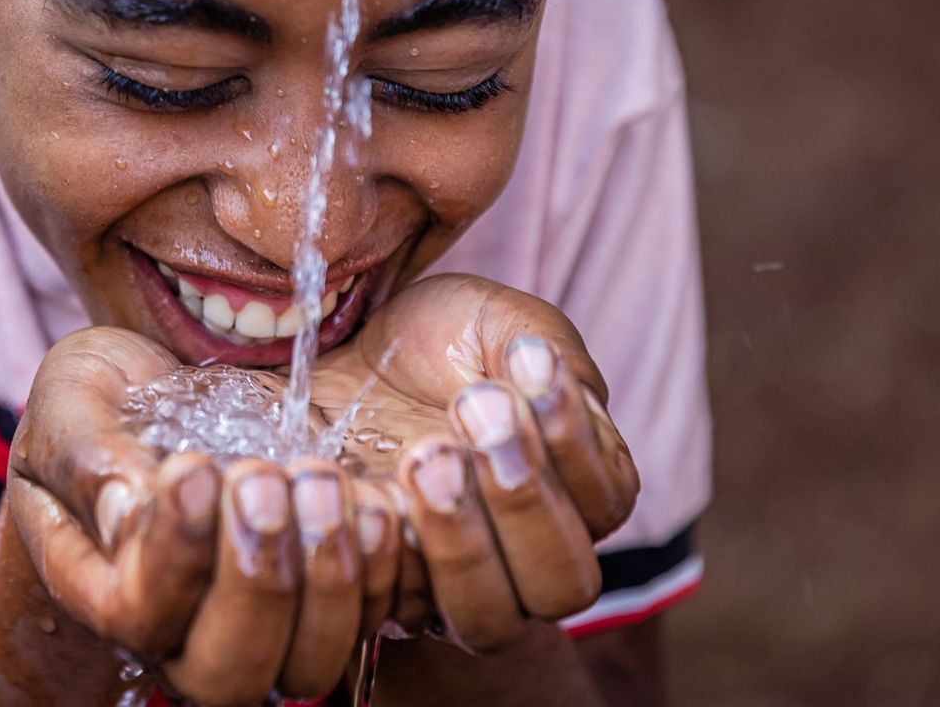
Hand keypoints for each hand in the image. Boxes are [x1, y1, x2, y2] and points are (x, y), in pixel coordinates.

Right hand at [6, 327, 404, 706]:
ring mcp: (264, 623)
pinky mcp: (329, 596)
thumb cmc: (107, 393)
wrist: (172, 383)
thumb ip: (88, 458)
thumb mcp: (76, 399)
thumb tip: (127, 515)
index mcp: (105, 587)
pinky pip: (375, 618)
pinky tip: (377, 494)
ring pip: (309, 665)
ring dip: (328, 577)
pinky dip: (387, 565)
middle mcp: (183, 629)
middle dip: (255, 582)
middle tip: (261, 478)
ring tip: (320, 479)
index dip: (172, 559)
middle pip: (227, 676)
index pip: (137, 618)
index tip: (192, 468)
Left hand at [309, 272, 640, 651]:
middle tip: (473, 411)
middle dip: (524, 499)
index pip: (606, 501)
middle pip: (562, 585)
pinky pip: (394, 611)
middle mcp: (524, 556)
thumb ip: (540, 346)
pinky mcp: (380, 591)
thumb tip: (545, 370)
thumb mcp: (491, 321)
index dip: (572, 439)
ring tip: (422, 455)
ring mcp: (451, 585)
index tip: (522, 361)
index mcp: (575, 489)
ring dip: (462, 540)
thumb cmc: (428, 343)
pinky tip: (363, 484)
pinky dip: (383, 554)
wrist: (333, 354)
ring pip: (487, 619)